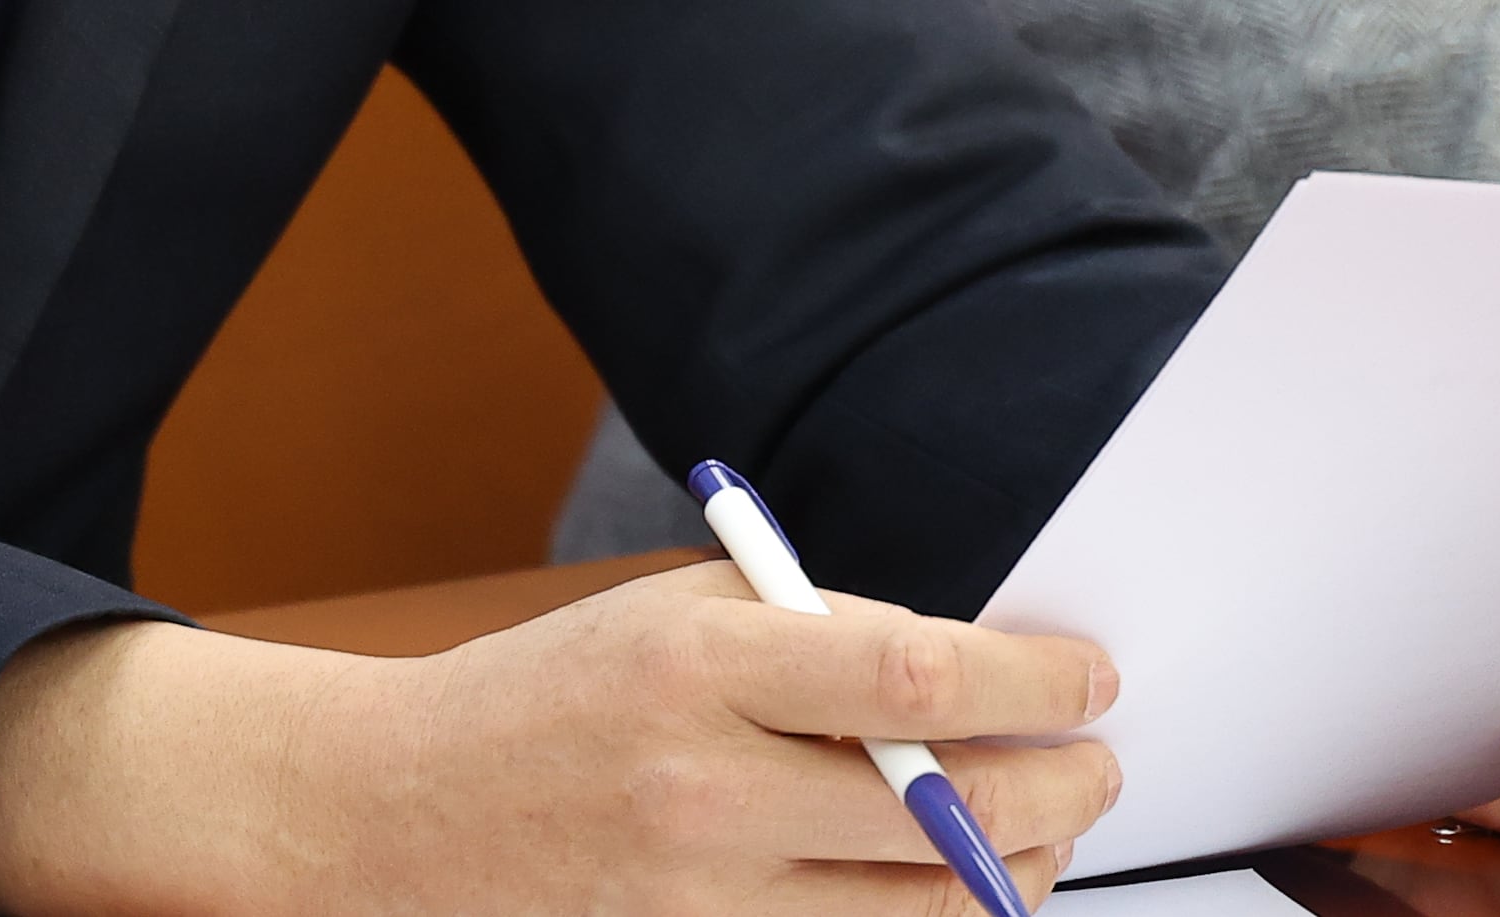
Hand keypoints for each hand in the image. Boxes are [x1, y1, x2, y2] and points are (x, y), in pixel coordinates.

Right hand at [0, 558, 1121, 916]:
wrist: (401, 811)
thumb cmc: (554, 692)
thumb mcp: (678, 611)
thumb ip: (820, 633)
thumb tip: (979, 675)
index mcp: (699, 665)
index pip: (914, 682)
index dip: (1033, 686)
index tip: (1091, 678)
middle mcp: (704, 793)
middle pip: (948, 819)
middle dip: (1064, 792)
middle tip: (1098, 766)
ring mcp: (698, 903)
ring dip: (1017, 877)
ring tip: (1041, 836)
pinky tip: (955, 894)